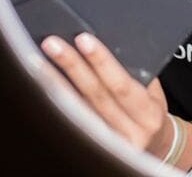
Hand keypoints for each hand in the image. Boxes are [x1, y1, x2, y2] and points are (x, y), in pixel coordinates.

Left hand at [42, 33, 171, 155]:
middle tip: (53, 44)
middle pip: (94, 96)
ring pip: (77, 111)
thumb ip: (133, 74)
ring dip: (55, 84)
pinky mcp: (91, 151)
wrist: (154, 147)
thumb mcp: (152, 94)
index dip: (101, 61)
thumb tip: (103, 44)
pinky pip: (70, 124)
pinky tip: (42, 87)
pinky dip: (55, 104)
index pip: (121, 85)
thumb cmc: (149, 113)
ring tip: (37, 62)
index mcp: (148, 114)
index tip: (83, 39)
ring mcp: (109, 146)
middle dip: (72, 66)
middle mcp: (129, 133)